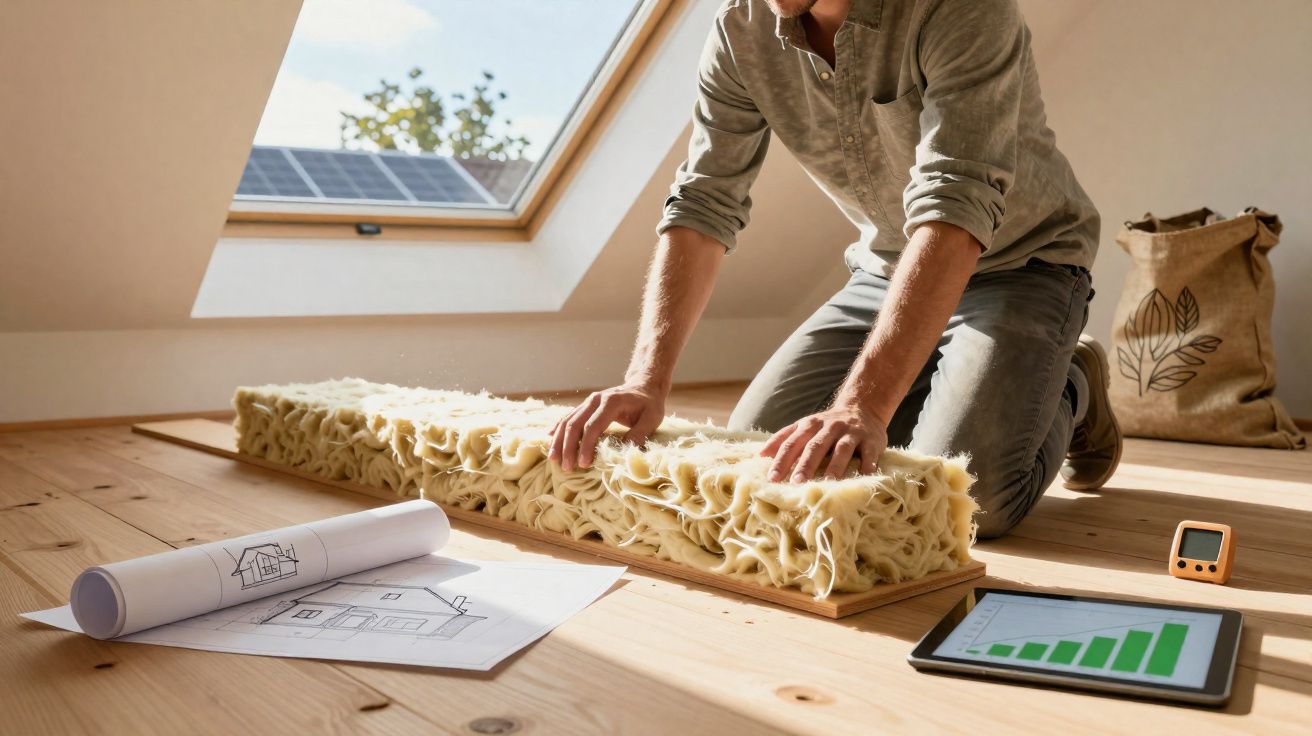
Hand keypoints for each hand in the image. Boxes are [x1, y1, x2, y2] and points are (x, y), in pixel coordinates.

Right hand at [548, 384, 665, 470]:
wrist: (644, 386)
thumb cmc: (649, 404)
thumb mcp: (652, 418)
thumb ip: (640, 434)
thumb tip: (624, 452)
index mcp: (611, 401)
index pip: (593, 426)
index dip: (586, 446)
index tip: (584, 464)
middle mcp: (596, 399)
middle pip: (575, 423)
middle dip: (568, 447)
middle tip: (567, 467)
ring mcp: (588, 401)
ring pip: (567, 420)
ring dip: (559, 440)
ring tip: (554, 459)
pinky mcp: (585, 406)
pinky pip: (568, 417)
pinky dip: (557, 428)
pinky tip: (549, 439)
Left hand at [760, 401, 887, 481]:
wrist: (862, 407)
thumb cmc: (827, 426)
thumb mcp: (805, 427)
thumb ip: (784, 439)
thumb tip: (759, 456)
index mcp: (809, 425)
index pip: (791, 443)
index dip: (781, 460)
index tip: (771, 478)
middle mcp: (828, 427)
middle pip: (814, 446)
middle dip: (805, 464)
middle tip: (796, 482)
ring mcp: (850, 432)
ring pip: (841, 449)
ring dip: (834, 466)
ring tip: (828, 482)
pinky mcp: (871, 439)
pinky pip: (869, 452)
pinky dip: (868, 463)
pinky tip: (866, 475)